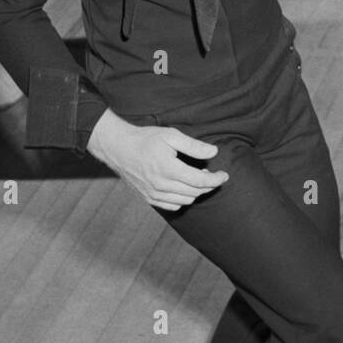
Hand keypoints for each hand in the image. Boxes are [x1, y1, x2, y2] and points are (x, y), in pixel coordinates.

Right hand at [87, 110, 228, 211]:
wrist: (117, 147)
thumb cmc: (145, 139)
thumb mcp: (171, 135)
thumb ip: (193, 146)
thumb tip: (213, 152)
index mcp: (169, 170)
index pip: (201, 181)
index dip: (216, 179)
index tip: (225, 175)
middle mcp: (161, 186)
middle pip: (195, 192)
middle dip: (209, 185)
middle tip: (214, 174)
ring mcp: (154, 194)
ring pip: (185, 201)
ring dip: (197, 192)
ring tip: (200, 179)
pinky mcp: (148, 198)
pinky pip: (172, 206)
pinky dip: (183, 200)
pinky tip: (185, 188)